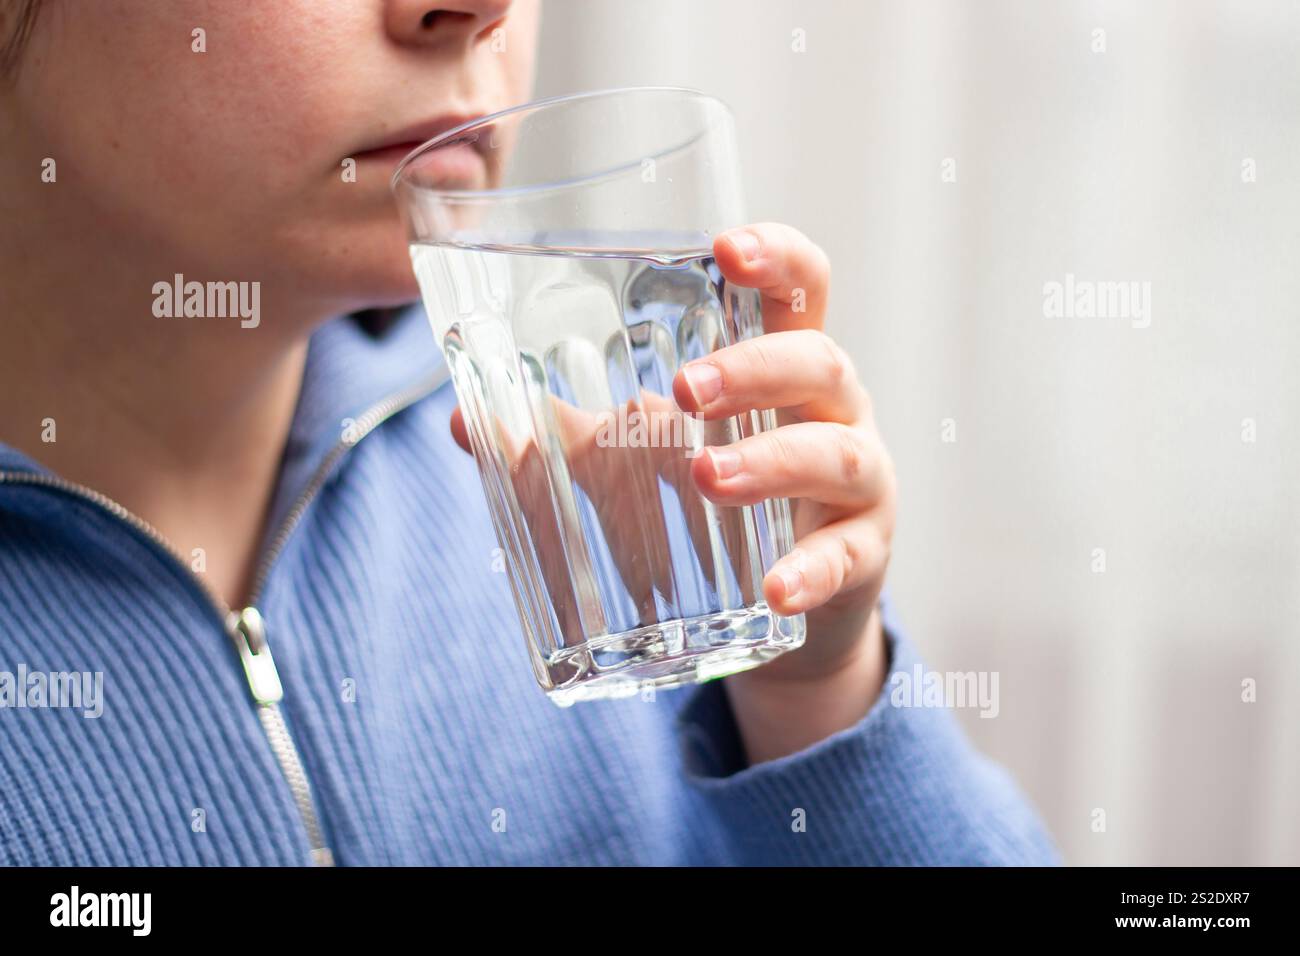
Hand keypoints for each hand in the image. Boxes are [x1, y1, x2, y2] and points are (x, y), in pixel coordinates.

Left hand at [447, 222, 896, 764]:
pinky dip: (811, 571)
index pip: (800, 287)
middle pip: (818, 361)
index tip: (723, 249)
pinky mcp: (863, 553)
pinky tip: (773, 589)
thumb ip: (574, 435)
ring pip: (837, 451)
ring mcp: (858, 481)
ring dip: (773, 462)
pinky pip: (847, 558)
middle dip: (754, 367)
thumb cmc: (727, 496)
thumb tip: (463, 419)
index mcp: (780, 367)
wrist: (801, 597)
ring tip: (707, 479)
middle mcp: (831, 411)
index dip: (775, 256)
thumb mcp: (658, 456)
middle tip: (684, 390)